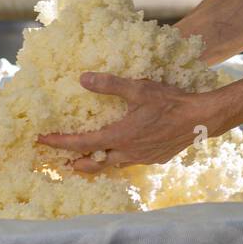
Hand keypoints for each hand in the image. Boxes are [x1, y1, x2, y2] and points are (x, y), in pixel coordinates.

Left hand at [36, 72, 222, 173]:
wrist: (200, 119)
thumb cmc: (170, 102)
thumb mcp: (139, 88)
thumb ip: (110, 84)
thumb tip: (82, 79)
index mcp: (119, 136)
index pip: (82, 144)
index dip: (59, 143)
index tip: (41, 141)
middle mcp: (127, 152)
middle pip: (94, 164)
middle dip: (75, 163)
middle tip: (60, 161)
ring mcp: (142, 158)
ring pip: (112, 165)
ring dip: (97, 162)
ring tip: (87, 158)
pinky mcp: (154, 159)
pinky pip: (130, 162)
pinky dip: (118, 158)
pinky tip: (122, 150)